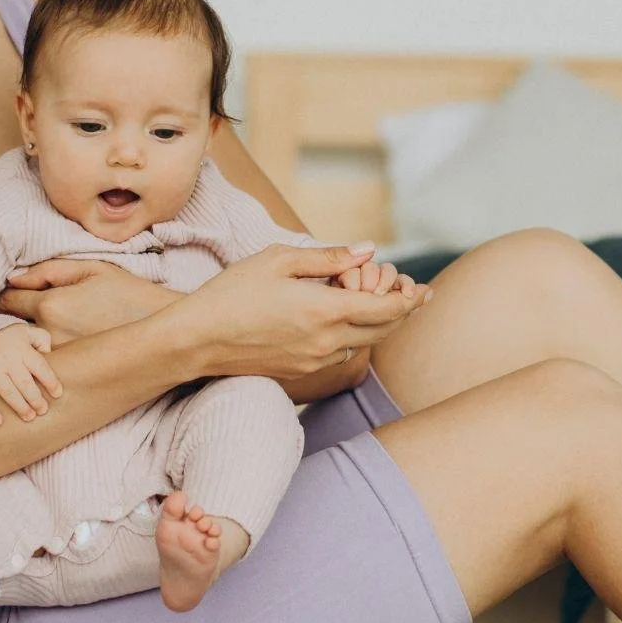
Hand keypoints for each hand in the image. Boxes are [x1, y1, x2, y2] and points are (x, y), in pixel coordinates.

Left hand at [0, 259, 173, 345]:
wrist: (161, 326)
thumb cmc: (128, 292)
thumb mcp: (90, 269)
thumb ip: (47, 271)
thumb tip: (13, 278)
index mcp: (52, 304)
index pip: (6, 301)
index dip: (4, 296)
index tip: (7, 295)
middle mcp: (50, 335)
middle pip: (9, 328)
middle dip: (8, 320)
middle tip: (15, 315)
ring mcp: (60, 358)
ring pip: (24, 349)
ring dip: (22, 341)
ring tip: (31, 334)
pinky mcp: (71, 373)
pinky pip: (42, 362)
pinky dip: (40, 356)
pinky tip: (51, 349)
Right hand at [0, 324, 63, 425]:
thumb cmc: (10, 337)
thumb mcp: (27, 331)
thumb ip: (42, 339)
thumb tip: (50, 354)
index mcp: (22, 349)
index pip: (40, 367)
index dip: (50, 381)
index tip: (58, 394)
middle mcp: (7, 361)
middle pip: (24, 383)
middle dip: (35, 399)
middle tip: (43, 410)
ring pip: (8, 392)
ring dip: (20, 407)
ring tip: (30, 417)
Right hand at [178, 243, 430, 380]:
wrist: (195, 341)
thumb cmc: (233, 293)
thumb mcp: (279, 260)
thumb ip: (329, 257)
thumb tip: (367, 250)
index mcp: (325, 310)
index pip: (387, 308)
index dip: (411, 299)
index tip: (426, 289)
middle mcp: (327, 342)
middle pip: (383, 330)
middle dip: (404, 312)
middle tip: (416, 296)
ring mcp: (315, 361)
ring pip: (363, 344)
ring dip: (377, 324)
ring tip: (380, 302)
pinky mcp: (301, 371)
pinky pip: (340, 353)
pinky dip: (353, 335)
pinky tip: (344, 318)